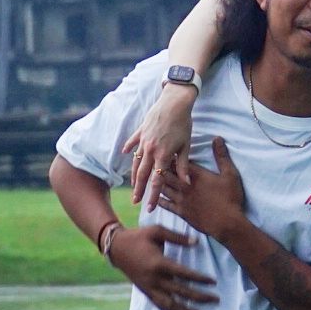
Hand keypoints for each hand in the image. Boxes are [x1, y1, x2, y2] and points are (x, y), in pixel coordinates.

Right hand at [107, 223, 218, 309]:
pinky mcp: (146, 292)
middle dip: (200, 297)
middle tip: (216, 300)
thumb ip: (177, 237)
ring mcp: (150, 288)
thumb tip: (196, 243)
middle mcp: (155, 279)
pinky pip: (161, 307)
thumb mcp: (157, 231)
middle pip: (181, 292)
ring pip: (172, 304)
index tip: (213, 282)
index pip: (184, 274)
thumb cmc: (138, 237)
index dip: (199, 279)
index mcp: (159, 263)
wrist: (116, 248)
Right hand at [124, 82, 195, 209]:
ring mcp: (143, 140)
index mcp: (163, 154)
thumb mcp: (186, 145)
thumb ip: (183, 165)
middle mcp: (150, 149)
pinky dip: (129, 148)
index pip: (157, 180)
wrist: (174, 102)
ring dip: (133, 175)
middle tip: (135, 202)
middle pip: (142, 174)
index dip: (153, 195)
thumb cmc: (183, 123)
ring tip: (132, 185)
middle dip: (138, 190)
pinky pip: (132, 142)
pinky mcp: (140, 130)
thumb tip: (185, 182)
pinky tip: (125, 154)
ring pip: (135, 161)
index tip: (149, 208)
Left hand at [157, 137, 245, 243]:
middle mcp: (185, 186)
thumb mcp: (230, 174)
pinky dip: (159, 200)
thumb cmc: (230, 198)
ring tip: (150, 177)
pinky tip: (156, 198)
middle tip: (152, 161)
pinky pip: (165, 204)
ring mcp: (181, 200)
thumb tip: (217, 138)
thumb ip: (222, 156)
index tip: (165, 149)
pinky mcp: (181, 213)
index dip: (170, 155)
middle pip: (166, 173)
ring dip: (157, 182)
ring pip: (163, 188)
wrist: (227, 224)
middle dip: (159, 167)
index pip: (178, 162)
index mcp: (196, 175)